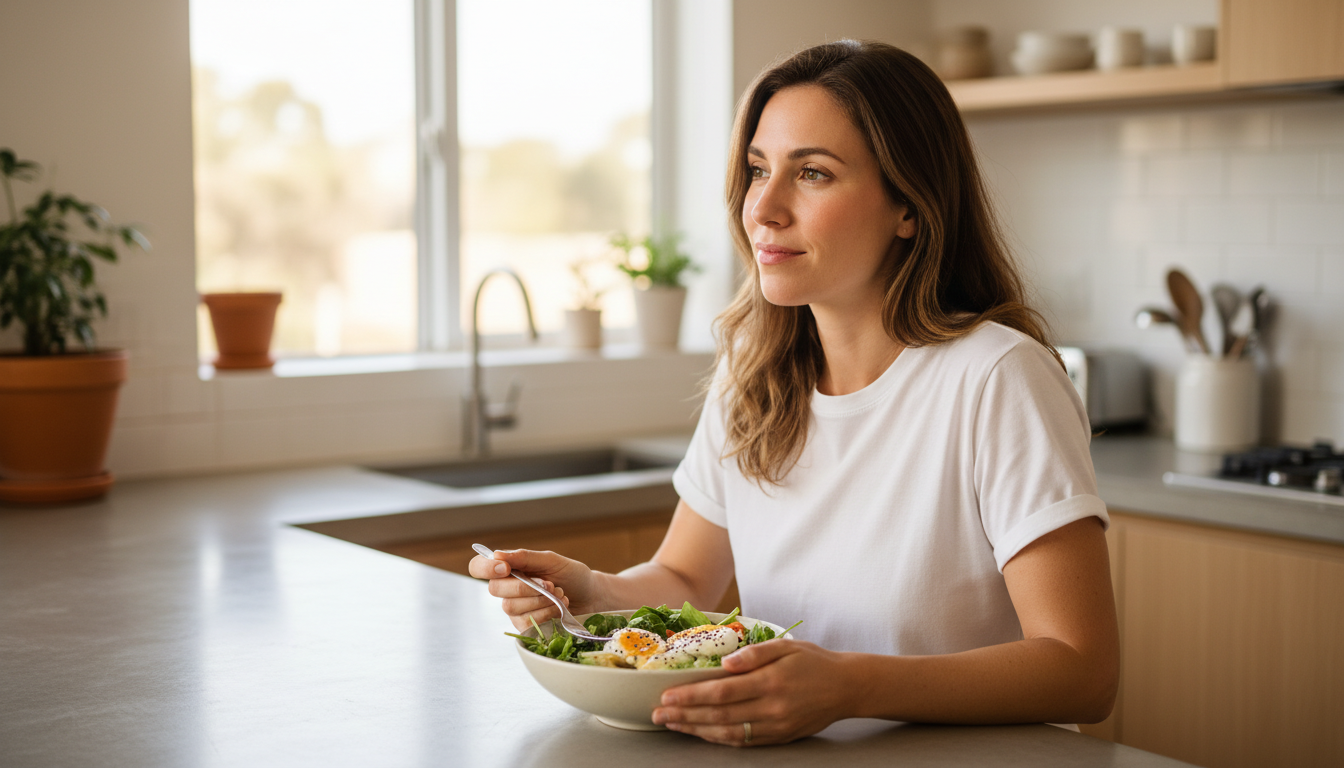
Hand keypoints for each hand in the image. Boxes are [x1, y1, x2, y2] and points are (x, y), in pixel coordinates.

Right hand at [467, 549, 601, 631]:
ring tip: (560, 594)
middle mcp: (507, 588)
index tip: (506, 568)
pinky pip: (525, 622)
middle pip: (495, 589)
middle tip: (549, 584)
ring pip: (511, 607)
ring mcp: (515, 609)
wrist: (592, 597)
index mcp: (510, 568)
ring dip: (540, 600)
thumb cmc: (572, 575)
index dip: (485, 568)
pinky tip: (558, 608)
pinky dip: (545, 614)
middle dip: (525, 587)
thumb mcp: (552, 560)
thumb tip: (497, 554)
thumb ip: (526, 557)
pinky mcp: (525, 626)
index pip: (479, 567)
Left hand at [651, 639, 855, 746]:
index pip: (722, 691)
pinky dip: (718, 739)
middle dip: (685, 716)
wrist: (846, 687)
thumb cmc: (814, 662)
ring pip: (728, 733)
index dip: (692, 696)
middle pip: (719, 715)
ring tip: (673, 725)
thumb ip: (754, 653)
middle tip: (659, 714)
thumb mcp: (786, 646)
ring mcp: (775, 726)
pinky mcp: (779, 737)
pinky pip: (743, 742)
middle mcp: (771, 707)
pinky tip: (701, 733)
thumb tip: (726, 663)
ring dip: (696, 730)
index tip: (667, 696)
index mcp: (770, 681)